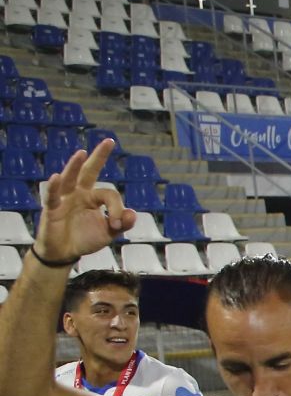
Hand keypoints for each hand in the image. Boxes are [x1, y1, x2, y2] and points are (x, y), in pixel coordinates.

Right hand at [36, 140, 132, 264]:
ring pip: (70, 179)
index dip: (117, 208)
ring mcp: (64, 199)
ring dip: (75, 166)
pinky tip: (57, 176)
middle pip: (88, 172)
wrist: (65, 253)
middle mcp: (78, 193)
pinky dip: (54, 187)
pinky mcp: (51, 209)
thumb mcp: (108, 233)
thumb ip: (121, 224)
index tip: (117, 224)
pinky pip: (52, 196)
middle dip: (98, 157)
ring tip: (81, 153)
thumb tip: (132, 213)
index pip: (109, 194)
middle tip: (109, 141)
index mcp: (93, 197)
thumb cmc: (85, 239)